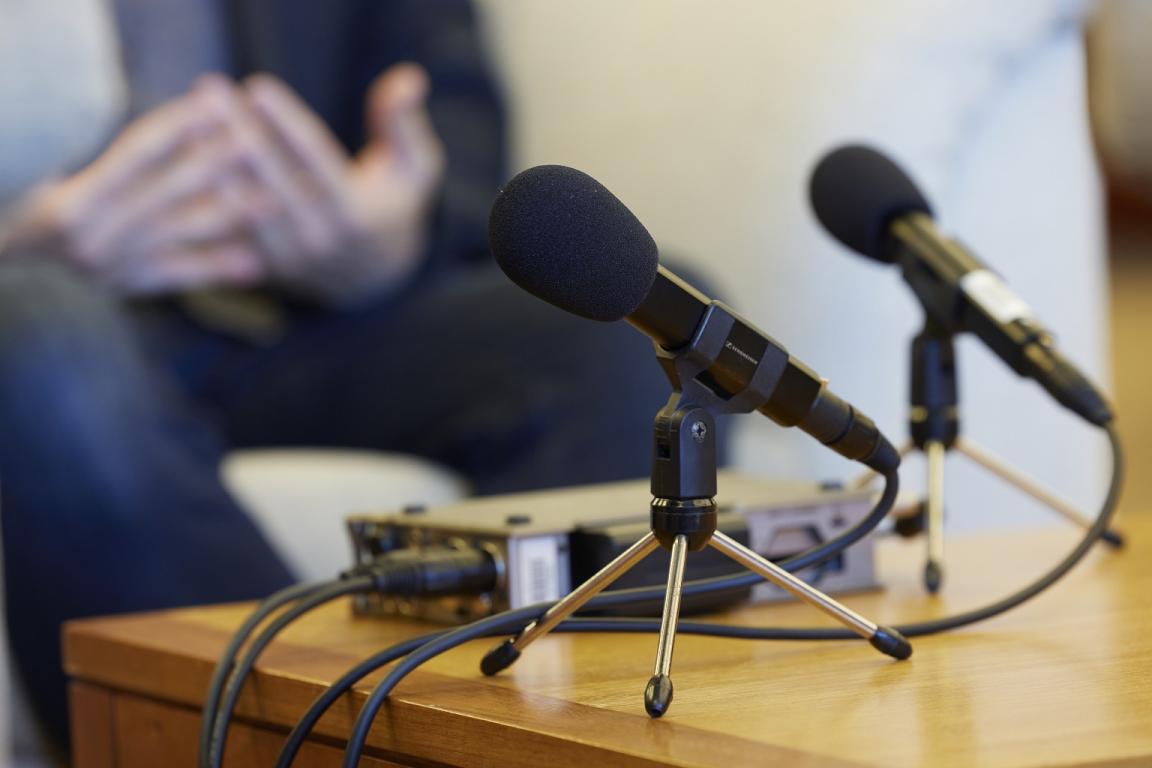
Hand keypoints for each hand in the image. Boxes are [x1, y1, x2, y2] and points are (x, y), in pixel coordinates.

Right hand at [3, 89, 263, 294]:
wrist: (8, 256)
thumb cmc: (33, 196)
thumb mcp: (66, 171)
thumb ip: (123, 155)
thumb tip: (185, 114)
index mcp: (70, 201)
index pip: (134, 153)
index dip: (177, 126)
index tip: (215, 103)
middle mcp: (90, 236)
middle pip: (166, 191)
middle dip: (215, 164)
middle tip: (257, 143)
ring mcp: (110, 266)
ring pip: (180, 232)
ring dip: (230, 215)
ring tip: (270, 200)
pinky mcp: (127, 286)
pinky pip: (181, 276)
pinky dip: (218, 268)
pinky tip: (255, 263)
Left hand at [205, 64, 444, 304]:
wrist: (374, 279)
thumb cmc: (392, 204)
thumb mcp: (415, 167)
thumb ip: (406, 123)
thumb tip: (408, 79)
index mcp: (358, 215)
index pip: (318, 162)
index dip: (287, 122)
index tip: (258, 85)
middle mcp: (321, 241)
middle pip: (274, 180)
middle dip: (241, 131)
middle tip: (212, 91)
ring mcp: (289, 258)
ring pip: (245, 205)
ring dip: (216, 161)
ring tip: (192, 118)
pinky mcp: (263, 267)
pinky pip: (231, 227)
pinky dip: (210, 191)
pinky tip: (190, 155)